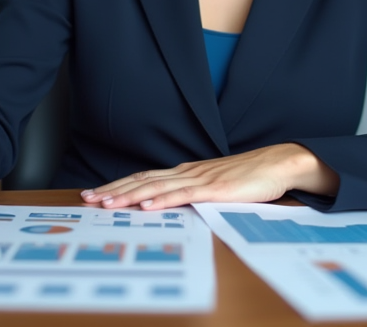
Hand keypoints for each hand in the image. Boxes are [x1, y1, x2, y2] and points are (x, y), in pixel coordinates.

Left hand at [79, 143, 338, 209]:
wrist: (278, 162)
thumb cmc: (250, 176)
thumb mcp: (215, 184)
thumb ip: (194, 190)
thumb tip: (173, 201)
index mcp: (187, 171)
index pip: (145, 177)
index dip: (120, 184)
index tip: (97, 193)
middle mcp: (188, 172)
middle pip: (143, 180)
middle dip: (114, 189)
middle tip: (88, 198)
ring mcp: (200, 179)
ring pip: (158, 187)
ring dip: (130, 195)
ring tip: (107, 202)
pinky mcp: (215, 189)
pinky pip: (184, 195)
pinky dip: (163, 199)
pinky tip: (148, 205)